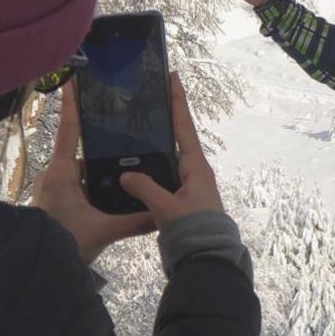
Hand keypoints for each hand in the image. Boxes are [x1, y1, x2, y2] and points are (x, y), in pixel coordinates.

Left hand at [31, 81, 155, 263]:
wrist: (36, 269)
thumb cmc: (65, 242)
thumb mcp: (105, 230)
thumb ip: (136, 220)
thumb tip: (163, 213)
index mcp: (62, 172)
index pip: (69, 130)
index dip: (72, 104)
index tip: (74, 79)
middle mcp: (56, 175)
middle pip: (84, 153)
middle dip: (106, 150)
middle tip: (129, 141)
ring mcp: (55, 190)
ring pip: (84, 174)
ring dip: (102, 176)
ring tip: (129, 175)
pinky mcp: (57, 204)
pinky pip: (80, 189)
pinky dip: (96, 190)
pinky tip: (115, 197)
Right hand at [118, 73, 225, 226]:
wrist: (207, 257)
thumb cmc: (192, 229)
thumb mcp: (166, 207)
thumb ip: (145, 188)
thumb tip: (126, 174)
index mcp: (196, 167)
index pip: (185, 127)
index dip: (178, 102)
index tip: (174, 78)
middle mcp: (196, 171)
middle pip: (178, 138)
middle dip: (166, 118)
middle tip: (150, 97)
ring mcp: (190, 185)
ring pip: (170, 157)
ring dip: (157, 143)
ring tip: (138, 126)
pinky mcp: (183, 198)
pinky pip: (165, 174)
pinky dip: (153, 165)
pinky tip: (137, 164)